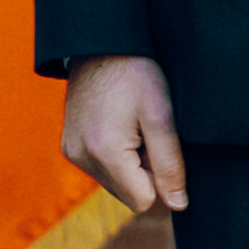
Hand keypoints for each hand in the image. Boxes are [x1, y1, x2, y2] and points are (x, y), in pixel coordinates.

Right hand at [59, 54, 189, 215]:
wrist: (100, 44)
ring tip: (134, 127)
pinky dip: (117, 157)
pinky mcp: (69, 147)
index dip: (162, 180)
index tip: (162, 145)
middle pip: (129, 195)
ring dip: (132, 166)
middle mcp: (81, 158)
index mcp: (105, 152)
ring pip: (116, 184)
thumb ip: (170, 164)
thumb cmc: (136, 74)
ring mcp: (72, 153)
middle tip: (149, 132)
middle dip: (146, 173)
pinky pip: (102, 170)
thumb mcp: (161, 116)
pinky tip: (121, 127)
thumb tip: (179, 205)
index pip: (144, 201)